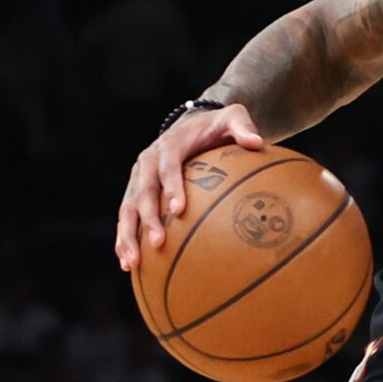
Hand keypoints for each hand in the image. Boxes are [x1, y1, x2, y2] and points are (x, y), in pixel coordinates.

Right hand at [115, 102, 264, 270]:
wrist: (192, 123)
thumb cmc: (216, 125)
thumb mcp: (232, 117)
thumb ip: (242, 126)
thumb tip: (257, 142)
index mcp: (168, 146)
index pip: (168, 166)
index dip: (171, 186)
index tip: (179, 210)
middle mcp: (147, 162)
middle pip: (142, 191)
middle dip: (147, 218)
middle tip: (158, 243)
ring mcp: (139, 179)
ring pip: (127, 208)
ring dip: (127, 236)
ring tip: (132, 263)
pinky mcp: (136, 192)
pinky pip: (127, 217)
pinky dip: (125, 239)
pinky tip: (128, 265)